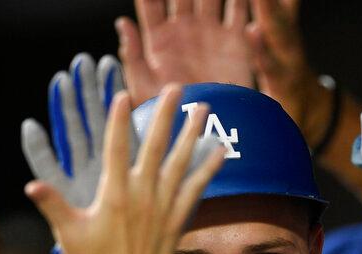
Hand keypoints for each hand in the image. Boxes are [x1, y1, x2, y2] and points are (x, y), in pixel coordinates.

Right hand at [25, 87, 223, 253]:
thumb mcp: (68, 235)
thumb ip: (52, 204)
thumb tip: (32, 183)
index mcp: (113, 195)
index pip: (116, 147)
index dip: (119, 119)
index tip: (123, 94)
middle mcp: (142, 196)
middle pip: (156, 145)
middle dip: (166, 113)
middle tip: (176, 88)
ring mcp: (163, 207)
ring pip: (182, 161)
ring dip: (193, 132)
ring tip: (203, 107)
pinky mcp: (178, 221)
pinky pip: (196, 188)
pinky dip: (208, 168)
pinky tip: (219, 151)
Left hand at [116, 1, 252, 105]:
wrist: (211, 131)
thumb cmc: (173, 115)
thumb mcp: (145, 89)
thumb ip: (134, 56)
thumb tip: (122, 22)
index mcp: (160, 40)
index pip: (151, 3)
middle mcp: (185, 31)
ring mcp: (210, 33)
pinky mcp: (235, 41)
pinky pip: (239, 9)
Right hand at [245, 0, 327, 142]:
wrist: (314, 106)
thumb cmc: (291, 122)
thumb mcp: (281, 134)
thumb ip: (269, 141)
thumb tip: (257, 160)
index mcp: (284, 82)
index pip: (271, 65)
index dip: (262, 49)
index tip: (252, 31)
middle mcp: (289, 57)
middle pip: (277, 30)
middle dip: (267, 8)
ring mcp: (290, 41)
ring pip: (282, 12)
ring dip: (271, 0)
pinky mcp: (288, 29)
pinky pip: (284, 6)